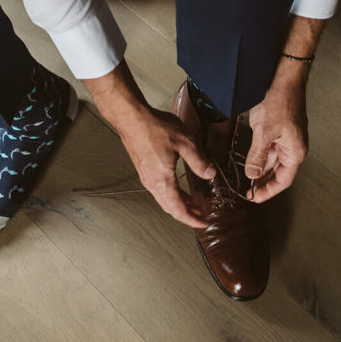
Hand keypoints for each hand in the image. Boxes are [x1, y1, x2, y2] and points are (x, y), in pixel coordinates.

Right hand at [114, 106, 215, 228]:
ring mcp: (146, 176)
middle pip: (170, 208)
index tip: (203, 223)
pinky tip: (177, 187)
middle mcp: (152, 182)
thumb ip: (199, 161)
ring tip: (193, 204)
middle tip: (201, 216)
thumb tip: (210, 173)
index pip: (179, 209)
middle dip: (187, 214)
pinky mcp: (143, 169)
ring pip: (164, 199)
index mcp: (163, 180)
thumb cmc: (154, 128)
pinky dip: (171, 194)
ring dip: (179, 204)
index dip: (192, 220)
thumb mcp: (185, 142)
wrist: (131, 118)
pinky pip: (159, 189)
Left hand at [244, 78, 308, 202]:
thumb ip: (257, 156)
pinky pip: (270, 149)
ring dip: (261, 171)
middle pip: (279, 172)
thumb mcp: (264, 133)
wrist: (282, 77)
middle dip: (264, 183)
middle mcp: (293, 147)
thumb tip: (252, 175)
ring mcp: (286, 138)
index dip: (269, 191)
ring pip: (273, 161)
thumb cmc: (280, 101)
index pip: (283, 180)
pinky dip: (260, 157)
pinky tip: (250, 162)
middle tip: (248, 192)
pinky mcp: (279, 129)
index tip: (255, 198)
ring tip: (247, 181)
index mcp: (295, 151)